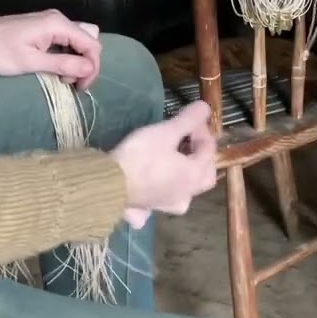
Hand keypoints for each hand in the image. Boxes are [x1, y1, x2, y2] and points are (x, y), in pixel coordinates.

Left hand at [0, 10, 101, 89]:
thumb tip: (89, 69)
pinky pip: (67, 40)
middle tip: (72, 82)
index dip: (92, 67)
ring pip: (79, 39)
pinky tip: (57, 68)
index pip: (92, 44)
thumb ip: (62, 64)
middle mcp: (58, 19)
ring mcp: (51, 22)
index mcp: (57, 24)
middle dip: (87, 63)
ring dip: (78, 60)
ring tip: (63, 77)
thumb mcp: (30, 62)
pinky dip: (68, 55)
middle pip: (89, 39)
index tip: (81, 87)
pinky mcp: (44, 27)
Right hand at [111, 101, 217, 229]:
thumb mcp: (165, 132)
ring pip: (186, 191)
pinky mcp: (149, 210)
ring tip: (174, 160)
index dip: (201, 129)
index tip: (190, 116)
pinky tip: (153, 188)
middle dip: (200, 156)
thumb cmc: (140, 156)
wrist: (107, 185)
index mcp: (194, 175)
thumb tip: (205, 107)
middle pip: (204, 175)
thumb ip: (188, 119)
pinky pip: (161, 202)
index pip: (209, 149)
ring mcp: (168, 205)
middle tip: (187, 140)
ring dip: (186, 175)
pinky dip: (162, 194)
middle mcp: (186, 194)